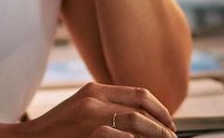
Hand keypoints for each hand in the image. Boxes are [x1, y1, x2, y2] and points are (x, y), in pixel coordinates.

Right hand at [21, 82, 176, 137]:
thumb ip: (104, 106)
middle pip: (140, 108)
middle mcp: (93, 99)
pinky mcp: (87, 134)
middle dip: (162, 125)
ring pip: (135, 121)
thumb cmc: (54, 131)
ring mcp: (89, 117)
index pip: (138, 94)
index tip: (169, 122)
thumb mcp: (79, 109)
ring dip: (156, 134)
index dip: (159, 108)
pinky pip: (120, 136)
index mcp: (94, 89)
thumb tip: (139, 117)